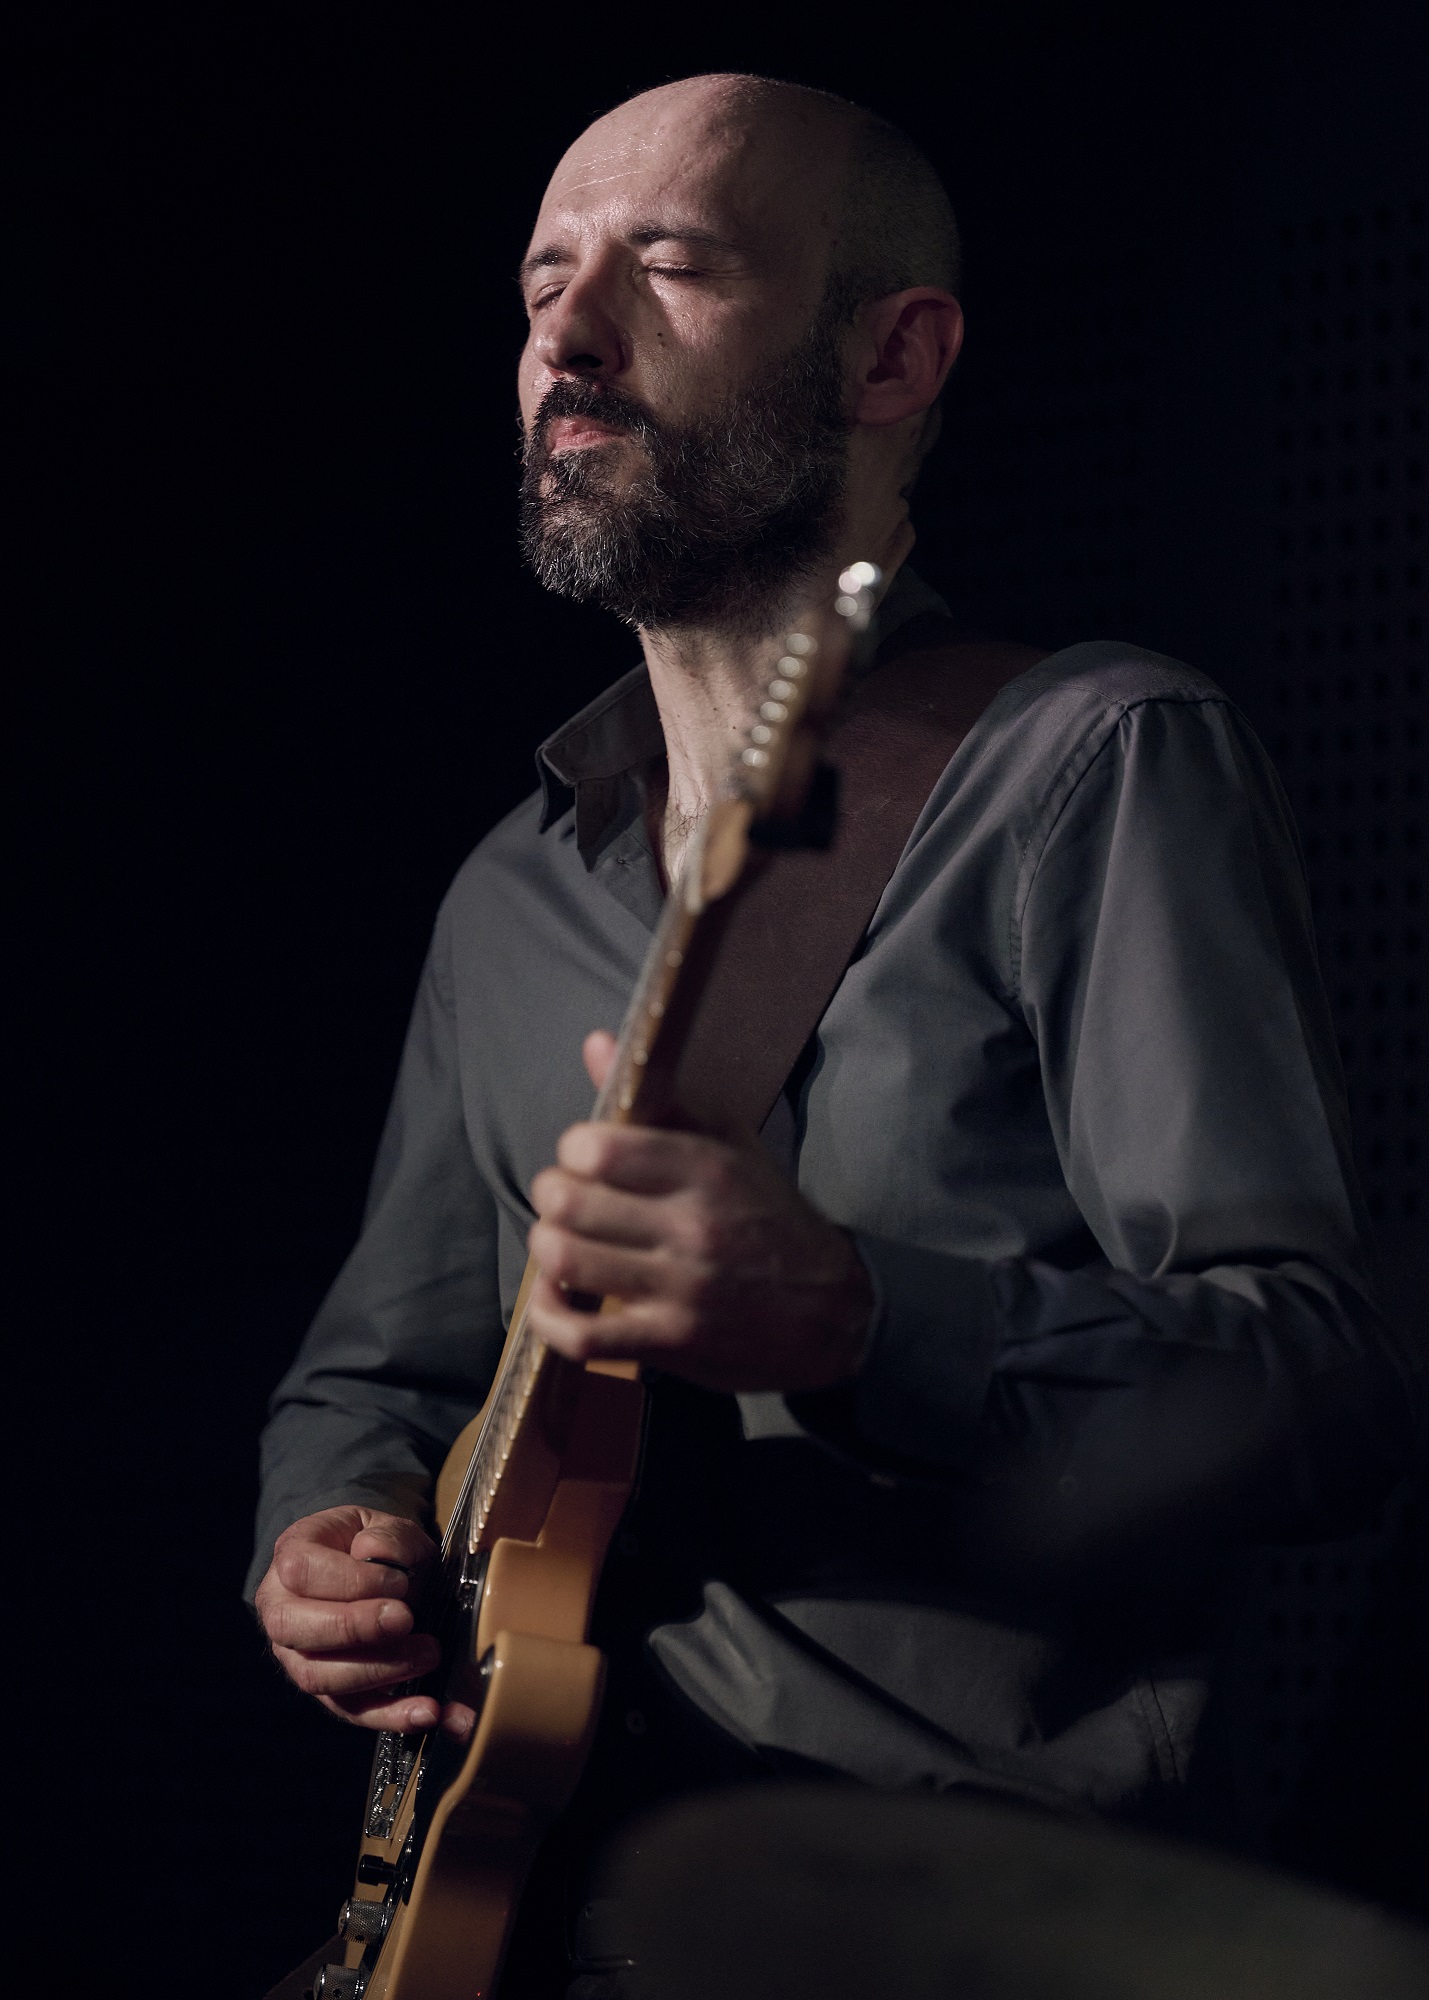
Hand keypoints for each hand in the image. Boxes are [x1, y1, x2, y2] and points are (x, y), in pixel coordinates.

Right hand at [255, 1505, 474, 1739]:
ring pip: (320, 1678)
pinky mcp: (328, 1692)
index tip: (399, 1581)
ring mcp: (298, 1657)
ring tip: (428, 1655)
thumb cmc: (378, 1547)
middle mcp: (281, 1611)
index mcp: (290, 1558)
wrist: (380, 1571)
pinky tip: (430, 1712)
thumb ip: (388, 1535)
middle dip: (355, 1628)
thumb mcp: (387, 1526)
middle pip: (298, 1630)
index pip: (301, 1571)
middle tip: (407, 1620)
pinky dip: (393, 1715)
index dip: (350, 1580)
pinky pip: (352, 1711)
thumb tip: (373, 1551)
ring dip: (379, 1671)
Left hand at [527, 1032, 874, 1391]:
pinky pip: (582, 1336)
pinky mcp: (671, 1343)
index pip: (598, 1147)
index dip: (574, 1149)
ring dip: (547, 1250)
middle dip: (552, 1196)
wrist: (833, 1310)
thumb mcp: (727, 1146)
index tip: (585, 1159)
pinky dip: (549, 1316)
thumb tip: (595, 1042)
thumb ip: (656, 1097)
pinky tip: (555, 1297)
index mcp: (706, 1168)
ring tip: (561, 1243)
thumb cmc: (769, 1217)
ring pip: (566, 1262)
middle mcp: (693, 1226)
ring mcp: (681, 1289)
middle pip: (569, 1202)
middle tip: (566, 1201)